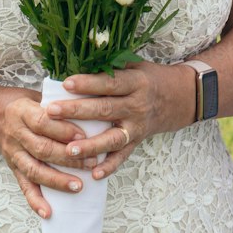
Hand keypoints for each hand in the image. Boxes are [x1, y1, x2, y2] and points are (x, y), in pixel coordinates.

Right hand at [0, 85, 98, 218]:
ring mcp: (13, 153)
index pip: (43, 121)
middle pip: (41, 148)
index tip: (83, 136)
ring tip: (78, 187)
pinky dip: (35, 201)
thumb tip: (93, 106)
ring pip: (34, 169)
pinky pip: (24, 187)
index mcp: (22, 111)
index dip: (63, 129)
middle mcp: (16, 134)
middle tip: (91, 162)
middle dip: (68, 157)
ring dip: (56, 180)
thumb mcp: (39, 96)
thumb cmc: (27, 105)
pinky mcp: (13, 169)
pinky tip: (48, 213)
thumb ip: (60, 104)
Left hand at [44, 61, 195, 180]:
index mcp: (136, 82)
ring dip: (91, 145)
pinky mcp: (137, 142)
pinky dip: (109, 166)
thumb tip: (77, 58)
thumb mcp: (135, 64)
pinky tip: (93, 174)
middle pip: (105, 109)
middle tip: (52, 112)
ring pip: (113, 138)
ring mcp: (137, 127)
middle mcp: (137, 106)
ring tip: (69, 150)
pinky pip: (123, 157)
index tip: (65, 83)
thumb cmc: (149, 78)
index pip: (109, 83)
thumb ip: (111, 64)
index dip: (88, 83)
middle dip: (77, 111)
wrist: (181, 98)